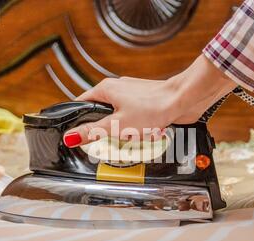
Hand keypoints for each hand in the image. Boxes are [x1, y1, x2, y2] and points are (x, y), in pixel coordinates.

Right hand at [63, 54, 235, 146]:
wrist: (183, 100)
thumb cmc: (154, 107)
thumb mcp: (118, 124)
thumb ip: (94, 131)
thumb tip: (70, 136)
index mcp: (105, 89)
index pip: (81, 105)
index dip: (77, 121)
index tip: (78, 135)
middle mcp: (116, 89)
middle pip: (100, 114)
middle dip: (107, 130)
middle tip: (113, 138)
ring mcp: (131, 95)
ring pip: (118, 118)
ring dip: (124, 131)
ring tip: (133, 134)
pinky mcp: (144, 103)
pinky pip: (132, 119)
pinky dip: (136, 129)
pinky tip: (144, 133)